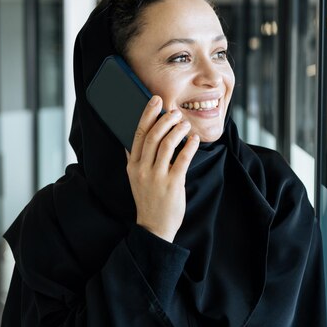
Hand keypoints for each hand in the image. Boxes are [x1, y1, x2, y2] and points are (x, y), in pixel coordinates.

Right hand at [126, 95, 199, 241]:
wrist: (154, 226)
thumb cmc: (148, 199)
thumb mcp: (135, 178)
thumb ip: (134, 159)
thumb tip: (132, 139)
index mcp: (132, 165)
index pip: (138, 134)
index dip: (147, 114)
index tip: (155, 100)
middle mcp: (143, 169)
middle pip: (153, 136)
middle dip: (165, 119)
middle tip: (175, 112)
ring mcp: (157, 176)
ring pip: (167, 144)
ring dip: (179, 130)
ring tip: (186, 124)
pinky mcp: (172, 184)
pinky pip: (182, 159)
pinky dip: (190, 146)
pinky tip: (194, 139)